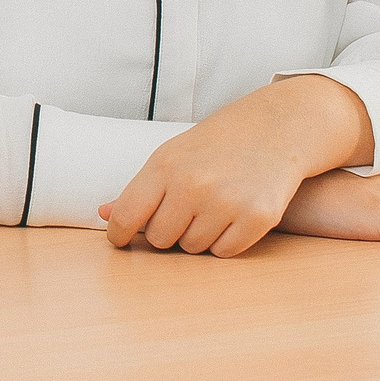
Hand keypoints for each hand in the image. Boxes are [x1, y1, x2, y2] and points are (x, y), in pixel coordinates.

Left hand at [100, 75, 371, 256]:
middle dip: (168, 231)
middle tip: (184, 211)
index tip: (120, 240)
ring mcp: (226, 202)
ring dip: (198, 236)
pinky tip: (232, 216)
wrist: (275, 127)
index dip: (119, 234)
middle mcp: (193, 185)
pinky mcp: (257, 218)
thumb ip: (139, 188)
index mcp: (164, 165)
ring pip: (193, 248)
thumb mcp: (171, 155)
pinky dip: (225, 242)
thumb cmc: (215, 144)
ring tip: (212, 207)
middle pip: (160, 239)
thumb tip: (104, 213)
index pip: (127, 215)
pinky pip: (224, 252)